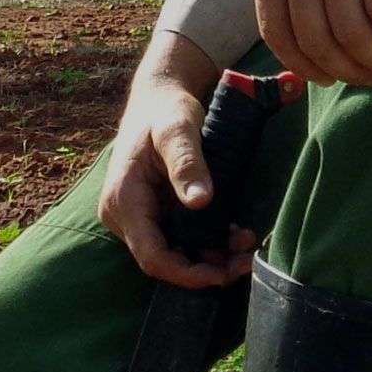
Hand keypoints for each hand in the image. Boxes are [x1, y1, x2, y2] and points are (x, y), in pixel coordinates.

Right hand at [96, 38, 257, 287]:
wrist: (159, 97)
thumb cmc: (166, 110)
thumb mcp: (178, 129)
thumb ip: (187, 163)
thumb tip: (201, 202)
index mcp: (124, 199)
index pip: (151, 255)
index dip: (186, 273)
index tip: (222, 274)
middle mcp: (123, 215)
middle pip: (163, 259)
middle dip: (205, 267)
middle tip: (247, 261)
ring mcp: (137, 216)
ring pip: (173, 251)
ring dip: (209, 256)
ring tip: (247, 247)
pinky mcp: (153, 212)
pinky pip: (177, 237)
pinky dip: (205, 241)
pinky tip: (233, 234)